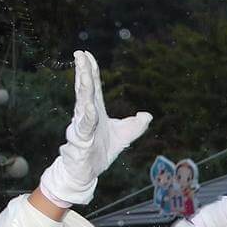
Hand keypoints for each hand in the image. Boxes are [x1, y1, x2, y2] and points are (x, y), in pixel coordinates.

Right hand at [38, 50, 152, 207]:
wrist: (87, 173)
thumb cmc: (101, 151)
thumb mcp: (124, 136)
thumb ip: (136, 125)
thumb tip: (147, 115)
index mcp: (95, 111)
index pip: (92, 87)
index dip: (90, 70)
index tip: (86, 54)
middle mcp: (86, 115)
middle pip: (84, 90)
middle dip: (82, 72)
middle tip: (79, 54)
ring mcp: (81, 127)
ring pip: (81, 105)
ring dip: (82, 89)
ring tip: (83, 73)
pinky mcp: (80, 142)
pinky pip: (84, 127)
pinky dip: (86, 117)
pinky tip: (88, 107)